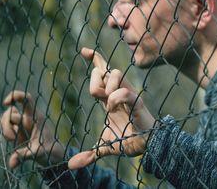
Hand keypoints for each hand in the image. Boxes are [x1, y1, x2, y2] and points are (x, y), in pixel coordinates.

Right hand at [0, 91, 63, 168]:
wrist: (53, 154)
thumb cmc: (49, 151)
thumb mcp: (38, 153)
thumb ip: (25, 156)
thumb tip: (11, 164)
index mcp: (36, 118)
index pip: (26, 99)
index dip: (15, 96)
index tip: (6, 103)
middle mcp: (28, 118)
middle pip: (11, 113)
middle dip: (7, 126)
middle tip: (14, 140)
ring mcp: (23, 124)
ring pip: (7, 120)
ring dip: (6, 130)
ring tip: (13, 141)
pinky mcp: (18, 130)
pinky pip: (6, 124)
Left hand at [68, 47, 154, 169]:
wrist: (146, 146)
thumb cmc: (128, 140)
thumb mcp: (104, 145)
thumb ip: (89, 153)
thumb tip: (70, 165)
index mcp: (110, 97)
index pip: (102, 71)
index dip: (94, 59)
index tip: (84, 50)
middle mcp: (118, 92)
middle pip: (104, 69)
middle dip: (95, 78)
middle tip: (97, 96)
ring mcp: (128, 95)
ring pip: (116, 73)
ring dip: (107, 86)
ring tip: (106, 102)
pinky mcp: (137, 102)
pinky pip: (124, 91)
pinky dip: (115, 99)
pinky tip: (111, 109)